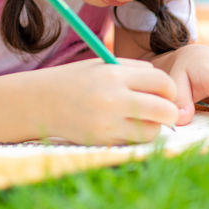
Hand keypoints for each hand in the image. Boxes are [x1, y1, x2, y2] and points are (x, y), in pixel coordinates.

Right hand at [29, 58, 179, 145]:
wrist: (40, 102)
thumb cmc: (75, 81)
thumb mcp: (102, 66)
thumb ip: (134, 70)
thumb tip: (166, 87)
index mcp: (113, 75)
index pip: (161, 82)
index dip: (169, 89)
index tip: (165, 93)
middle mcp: (112, 99)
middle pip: (164, 110)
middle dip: (169, 112)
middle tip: (163, 111)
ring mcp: (107, 123)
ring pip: (152, 131)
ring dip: (152, 127)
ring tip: (140, 119)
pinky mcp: (102, 141)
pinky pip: (133, 142)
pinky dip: (134, 137)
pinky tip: (122, 127)